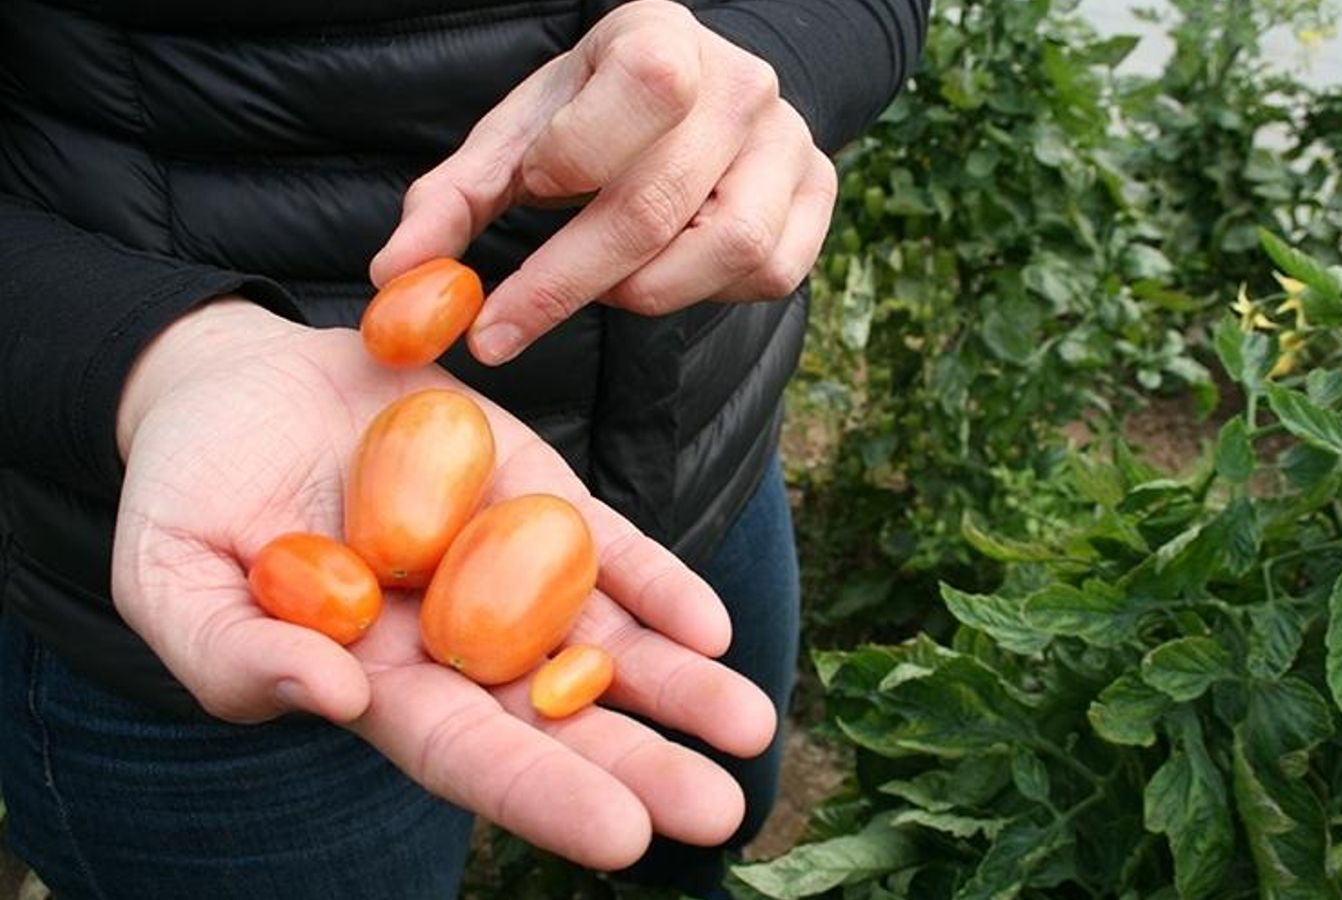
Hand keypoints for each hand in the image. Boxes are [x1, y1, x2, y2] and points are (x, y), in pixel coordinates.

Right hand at [112, 299, 776, 868]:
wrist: (236, 386)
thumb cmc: (188, 495)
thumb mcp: (175, 579)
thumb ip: (237, 652)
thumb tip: (332, 694)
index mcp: (378, 682)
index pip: (467, 754)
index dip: (540, 794)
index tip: (622, 839)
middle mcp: (458, 641)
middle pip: (559, 716)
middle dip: (640, 764)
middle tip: (718, 811)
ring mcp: (505, 566)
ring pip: (604, 640)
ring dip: (678, 685)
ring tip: (752, 727)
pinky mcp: (535, 494)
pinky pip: (606, 546)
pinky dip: (657, 584)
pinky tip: (708, 626)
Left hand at [369, 0, 837, 364]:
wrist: (687, 104)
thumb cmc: (589, 121)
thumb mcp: (518, 139)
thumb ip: (454, 202)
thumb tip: (394, 280)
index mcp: (664, 36)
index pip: (644, 89)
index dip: (575, 158)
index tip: (525, 195)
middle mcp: (743, 83)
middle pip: (660, 202)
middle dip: (566, 282)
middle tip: (500, 331)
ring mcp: (792, 141)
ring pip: (728, 248)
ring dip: (645, 289)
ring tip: (603, 282)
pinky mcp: (821, 193)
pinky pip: (772, 273)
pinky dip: (708, 294)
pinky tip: (667, 273)